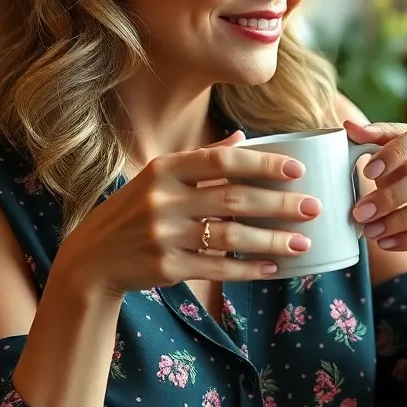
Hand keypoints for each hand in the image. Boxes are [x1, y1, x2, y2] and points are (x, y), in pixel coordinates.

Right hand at [56, 132, 321, 300]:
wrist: (93, 258)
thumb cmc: (134, 212)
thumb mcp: (158, 177)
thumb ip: (200, 160)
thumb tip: (242, 138)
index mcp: (164, 168)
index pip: (222, 161)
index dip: (262, 164)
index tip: (297, 170)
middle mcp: (162, 198)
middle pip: (233, 198)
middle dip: (278, 203)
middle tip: (313, 208)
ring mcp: (163, 235)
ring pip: (230, 236)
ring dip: (270, 240)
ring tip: (302, 242)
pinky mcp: (166, 267)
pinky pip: (217, 268)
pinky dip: (247, 269)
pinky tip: (272, 268)